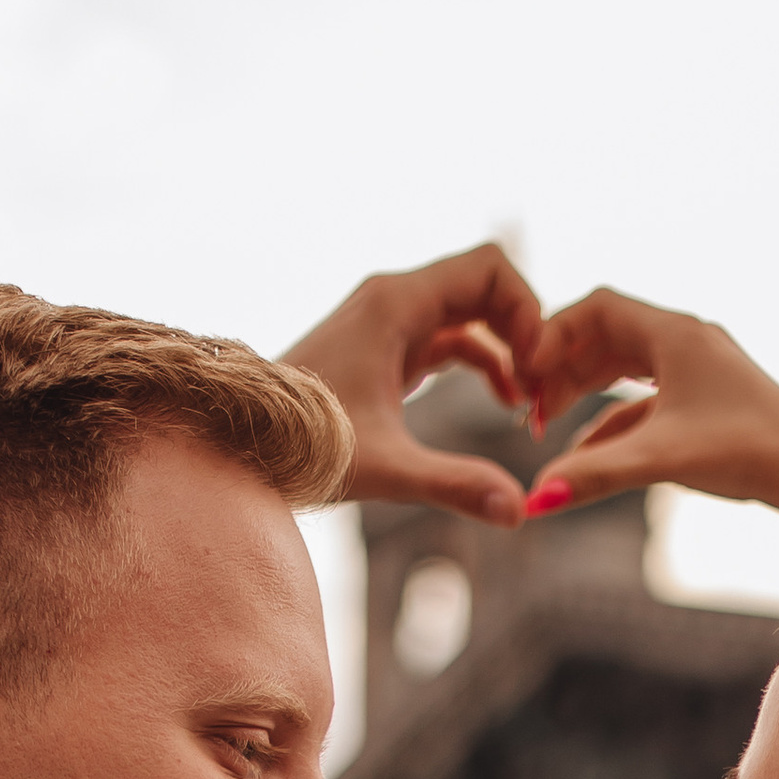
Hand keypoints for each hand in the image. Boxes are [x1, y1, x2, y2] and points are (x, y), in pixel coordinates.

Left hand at [281, 243, 545, 525]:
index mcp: (394, 304)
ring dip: (506, 350)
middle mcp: (392, 300)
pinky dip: (482, 362)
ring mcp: (386, 322)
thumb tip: (520, 511)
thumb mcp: (384, 468)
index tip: (537, 369)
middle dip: (524, 330)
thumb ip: (455, 484)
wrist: (235, 446)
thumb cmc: (297, 448)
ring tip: (529, 404)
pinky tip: (504, 404)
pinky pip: (448, 339)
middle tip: (543, 390)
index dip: (527, 309)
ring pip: (469, 313)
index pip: (489, 267)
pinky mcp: (383, 350)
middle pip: (485, 285)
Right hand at [524, 289, 778, 565]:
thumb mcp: (659, 460)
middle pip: (607, 335)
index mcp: (676, 333)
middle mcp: (688, 340)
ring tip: (550, 428)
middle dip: (563, 370)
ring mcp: (701, 368)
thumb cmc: (745, 453)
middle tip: (531, 410)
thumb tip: (533, 503)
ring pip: (626, 366)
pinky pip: (648, 396)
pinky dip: (615, 417)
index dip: (553, 335)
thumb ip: (594, 476)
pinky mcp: (709, 398)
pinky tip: (590, 454)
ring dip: (586, 392)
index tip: (526, 375)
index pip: (596, 307)